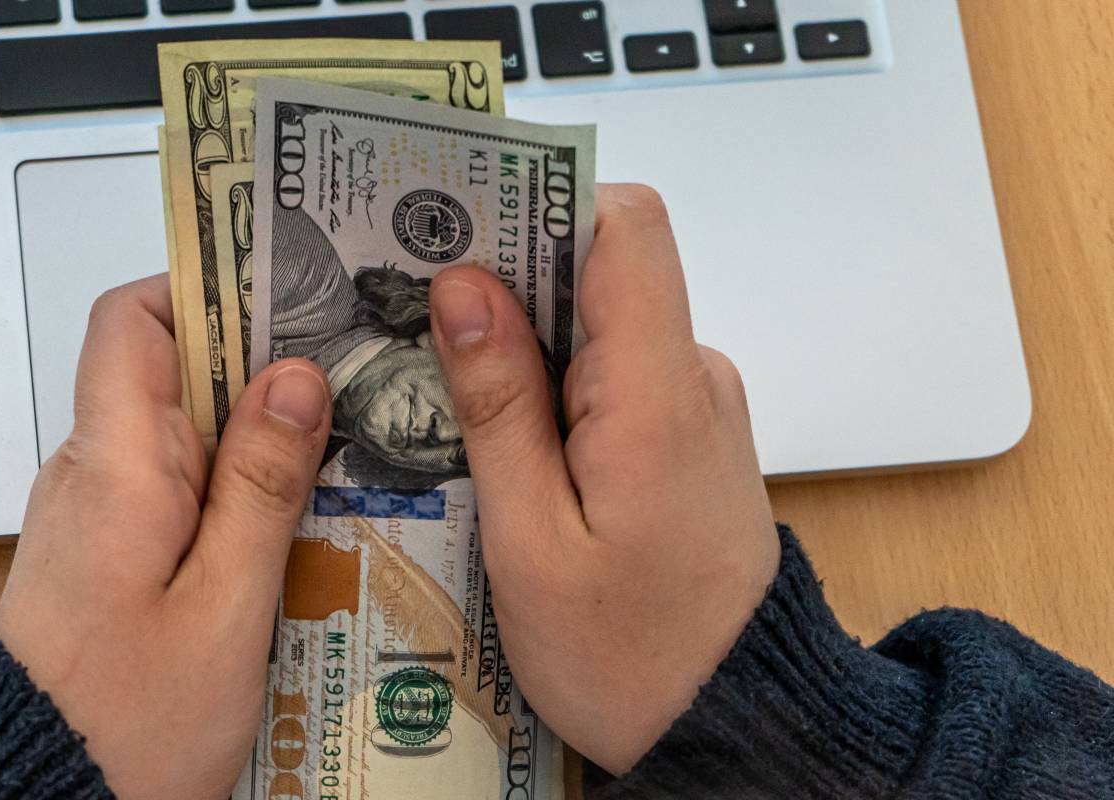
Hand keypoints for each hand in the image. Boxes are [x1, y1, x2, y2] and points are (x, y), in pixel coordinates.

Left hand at [0, 275, 333, 798]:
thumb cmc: (124, 726)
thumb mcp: (223, 609)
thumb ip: (259, 486)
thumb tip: (293, 376)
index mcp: (111, 468)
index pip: (132, 318)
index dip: (205, 288)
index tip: (289, 291)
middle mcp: (90, 475)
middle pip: (167, 367)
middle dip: (258, 360)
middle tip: (352, 371)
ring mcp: (94, 516)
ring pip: (178, 430)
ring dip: (253, 429)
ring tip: (343, 445)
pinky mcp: (107, 556)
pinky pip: (172, 487)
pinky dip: (230, 485)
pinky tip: (293, 518)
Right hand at [425, 184, 780, 773]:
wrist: (734, 730)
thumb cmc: (628, 657)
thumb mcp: (531, 541)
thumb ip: (498, 405)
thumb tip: (462, 286)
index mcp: (657, 391)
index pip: (624, 222)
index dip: (538, 199)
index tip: (451, 219)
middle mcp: (690, 377)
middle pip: (597, 266)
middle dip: (499, 274)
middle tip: (402, 308)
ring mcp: (693, 407)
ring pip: (595, 324)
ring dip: (515, 340)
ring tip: (430, 385)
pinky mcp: (683, 438)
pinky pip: (608, 375)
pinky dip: (546, 386)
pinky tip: (489, 438)